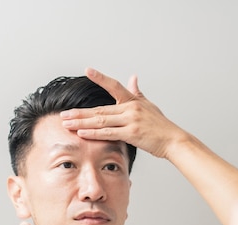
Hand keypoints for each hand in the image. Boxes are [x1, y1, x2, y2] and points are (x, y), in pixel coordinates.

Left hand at [60, 68, 190, 158]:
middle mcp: (130, 108)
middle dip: (79, 112)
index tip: (87, 70)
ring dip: (81, 122)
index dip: (100, 77)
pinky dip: (94, 133)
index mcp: (133, 101)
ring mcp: (131, 121)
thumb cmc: (161, 126)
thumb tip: (133, 78)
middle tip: (63, 114)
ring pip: (101, 121)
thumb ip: (137, 93)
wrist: (173, 141)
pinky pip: (108, 133)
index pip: (114, 86)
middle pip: (99, 109)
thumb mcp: (149, 106)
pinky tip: (82, 133)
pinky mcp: (132, 134)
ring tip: (66, 123)